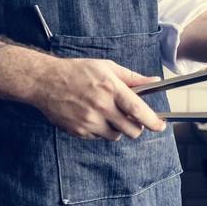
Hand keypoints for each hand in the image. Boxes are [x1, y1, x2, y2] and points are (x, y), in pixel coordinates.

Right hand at [31, 57, 166, 140]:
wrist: (45, 81)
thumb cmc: (78, 71)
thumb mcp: (107, 67)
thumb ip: (133, 78)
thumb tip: (154, 81)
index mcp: (111, 89)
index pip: (138, 110)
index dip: (153, 121)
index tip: (161, 126)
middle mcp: (101, 106)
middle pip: (131, 130)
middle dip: (137, 127)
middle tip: (134, 120)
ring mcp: (89, 121)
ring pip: (116, 136)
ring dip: (118, 129)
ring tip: (109, 114)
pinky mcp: (78, 131)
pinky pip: (99, 137)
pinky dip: (101, 130)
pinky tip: (93, 116)